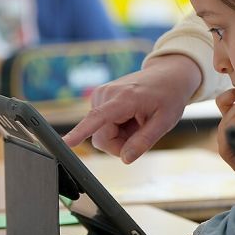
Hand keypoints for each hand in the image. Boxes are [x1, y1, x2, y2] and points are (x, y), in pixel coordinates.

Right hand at [62, 54, 201, 162]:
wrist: (168, 75)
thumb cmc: (169, 97)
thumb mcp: (164, 122)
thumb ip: (144, 141)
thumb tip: (125, 159)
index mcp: (124, 98)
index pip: (98, 118)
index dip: (80, 132)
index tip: (65, 143)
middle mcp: (106, 94)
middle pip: (101, 137)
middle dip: (119, 143)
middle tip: (140, 131)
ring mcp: (100, 95)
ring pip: (101, 133)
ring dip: (119, 134)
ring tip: (137, 119)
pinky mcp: (98, 98)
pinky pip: (102, 126)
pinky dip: (116, 127)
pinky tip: (130, 116)